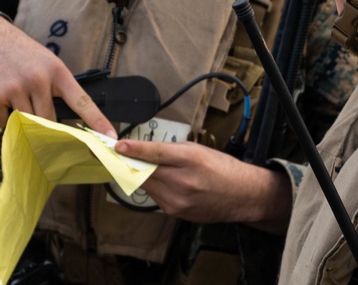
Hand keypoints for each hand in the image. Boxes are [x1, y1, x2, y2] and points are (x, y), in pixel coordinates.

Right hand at [0, 16, 115, 137]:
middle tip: (30, 110)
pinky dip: (0, 117)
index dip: (98, 121)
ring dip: (18, 119)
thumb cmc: (18, 52)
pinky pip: (3, 123)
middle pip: (50, 121)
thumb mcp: (44, 62)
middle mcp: (39, 80)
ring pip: (26, 124)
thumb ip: (54, 89)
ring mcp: (16, 88)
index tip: (111, 137)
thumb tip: (59, 124)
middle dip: (42, 123)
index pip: (82, 101)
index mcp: (56, 71)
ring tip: (12, 97)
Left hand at [114, 138, 291, 232]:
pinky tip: (162, 182)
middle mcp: (183, 182)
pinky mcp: (175, 212)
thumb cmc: (222, 168)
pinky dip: (153, 187)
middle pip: (145, 171)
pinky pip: (154, 196)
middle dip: (129, 163)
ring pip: (146, 185)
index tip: (118, 146)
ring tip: (140, 166)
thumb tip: (144, 151)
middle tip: (115, 155)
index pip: (156, 154)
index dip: (135, 149)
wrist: (242, 196)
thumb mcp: (198, 150)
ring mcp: (178, 200)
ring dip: (139, 175)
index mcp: (191, 160)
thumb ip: (170, 151)